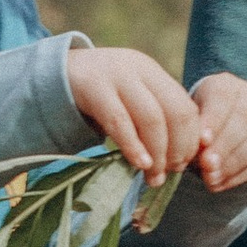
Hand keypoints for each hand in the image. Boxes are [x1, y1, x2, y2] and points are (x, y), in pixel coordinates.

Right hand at [66, 46, 204, 181]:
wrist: (55, 72)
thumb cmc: (99, 95)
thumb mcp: (129, 97)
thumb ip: (151, 118)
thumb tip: (176, 160)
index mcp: (153, 72)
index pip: (185, 107)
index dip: (190, 139)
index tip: (184, 164)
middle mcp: (140, 69)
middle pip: (175, 112)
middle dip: (179, 148)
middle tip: (171, 172)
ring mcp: (117, 76)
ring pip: (152, 118)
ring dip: (158, 153)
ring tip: (154, 177)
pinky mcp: (94, 88)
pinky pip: (120, 122)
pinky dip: (134, 146)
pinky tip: (139, 164)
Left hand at [188, 71, 246, 192]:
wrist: (228, 131)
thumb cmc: (200, 125)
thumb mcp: (191, 122)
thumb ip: (192, 134)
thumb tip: (195, 157)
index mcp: (225, 85)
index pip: (223, 96)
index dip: (214, 119)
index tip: (202, 140)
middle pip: (244, 118)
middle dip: (224, 146)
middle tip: (207, 166)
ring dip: (233, 163)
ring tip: (212, 179)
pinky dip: (242, 174)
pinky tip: (223, 184)